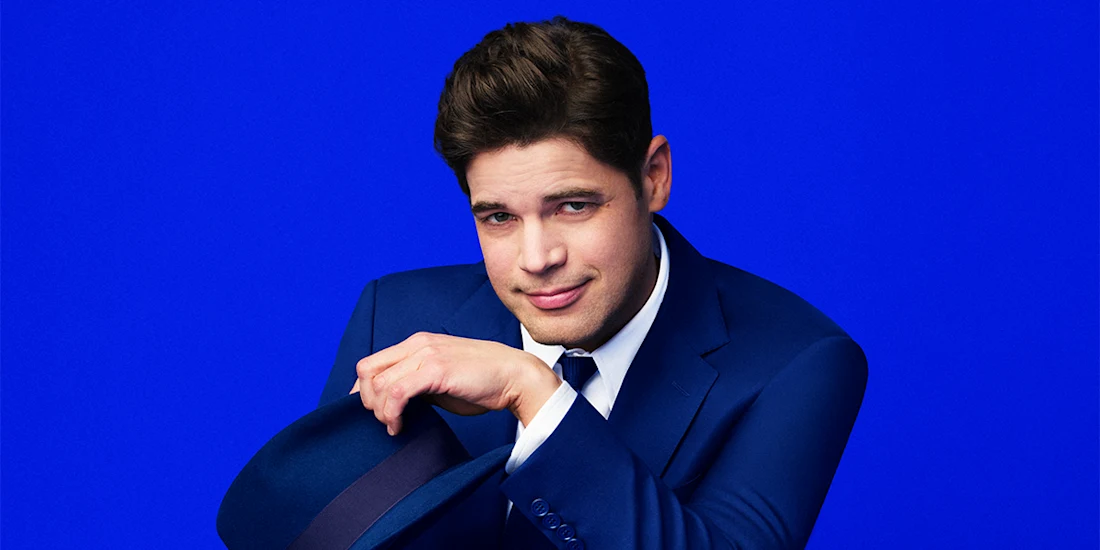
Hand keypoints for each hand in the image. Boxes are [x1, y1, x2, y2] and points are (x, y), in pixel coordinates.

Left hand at [349, 332, 561, 434]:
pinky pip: (397, 392)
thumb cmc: (482, 381)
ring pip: (379, 384)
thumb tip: (393, 403)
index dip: (363, 391)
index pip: (371, 363)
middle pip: (367, 371)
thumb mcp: (441, 378)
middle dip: (368, 402)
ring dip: (380, 411)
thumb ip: (417, 384)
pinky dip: (392, 413)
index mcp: (417, 344)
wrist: (515, 375)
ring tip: (394, 426)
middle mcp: (417, 345)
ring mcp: (426, 355)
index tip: (374, 412)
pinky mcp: (436, 370)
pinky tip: (399, 425)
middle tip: (384, 421)